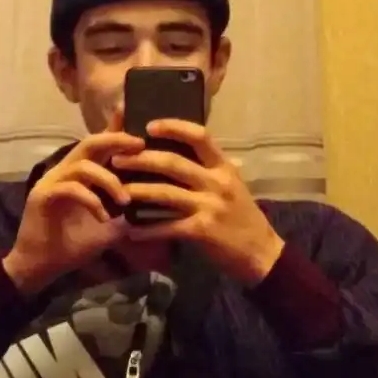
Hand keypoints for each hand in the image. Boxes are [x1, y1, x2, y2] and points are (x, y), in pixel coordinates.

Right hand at [3, 116, 144, 295]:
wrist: (41, 267)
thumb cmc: (74, 244)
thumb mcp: (109, 227)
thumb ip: (125, 212)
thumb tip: (151, 204)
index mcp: (80, 173)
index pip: (99, 144)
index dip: (115, 128)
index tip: (134, 114)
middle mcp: (65, 170)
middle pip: (90, 143)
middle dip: (115, 140)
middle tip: (139, 144)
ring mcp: (52, 181)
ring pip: (83, 165)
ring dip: (108, 180)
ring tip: (125, 200)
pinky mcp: (42, 195)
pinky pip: (70, 188)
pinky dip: (91, 199)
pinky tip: (103, 216)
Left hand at [113, 119, 284, 287]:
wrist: (260, 252)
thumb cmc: (241, 214)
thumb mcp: (230, 183)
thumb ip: (207, 168)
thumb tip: (174, 150)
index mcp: (223, 166)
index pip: (199, 135)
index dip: (173, 127)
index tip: (149, 125)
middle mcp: (217, 182)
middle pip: (173, 163)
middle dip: (141, 159)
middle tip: (117, 158)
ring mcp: (209, 206)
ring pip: (165, 193)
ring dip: (138, 191)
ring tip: (118, 190)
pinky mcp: (202, 230)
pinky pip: (168, 227)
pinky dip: (147, 229)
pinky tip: (131, 230)